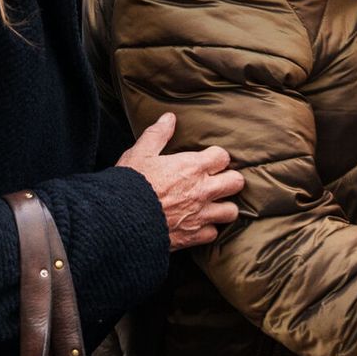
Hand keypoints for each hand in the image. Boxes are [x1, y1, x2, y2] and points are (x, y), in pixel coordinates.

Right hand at [117, 113, 245, 250]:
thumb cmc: (130, 184)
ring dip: (224, 207)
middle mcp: (202, 190)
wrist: (120, 221)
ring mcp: (200, 215)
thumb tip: (169, 118)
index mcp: (192, 167)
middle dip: (229, 180)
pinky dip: (208, 230)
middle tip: (217, 181)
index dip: (217, 157)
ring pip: (231, 211)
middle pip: (236, 182)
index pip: (223, 157)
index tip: (208, 160)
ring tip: (213, 204)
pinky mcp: (193, 237)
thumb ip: (158, 134)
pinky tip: (199, 225)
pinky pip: (213, 234)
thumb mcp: (140, 153)